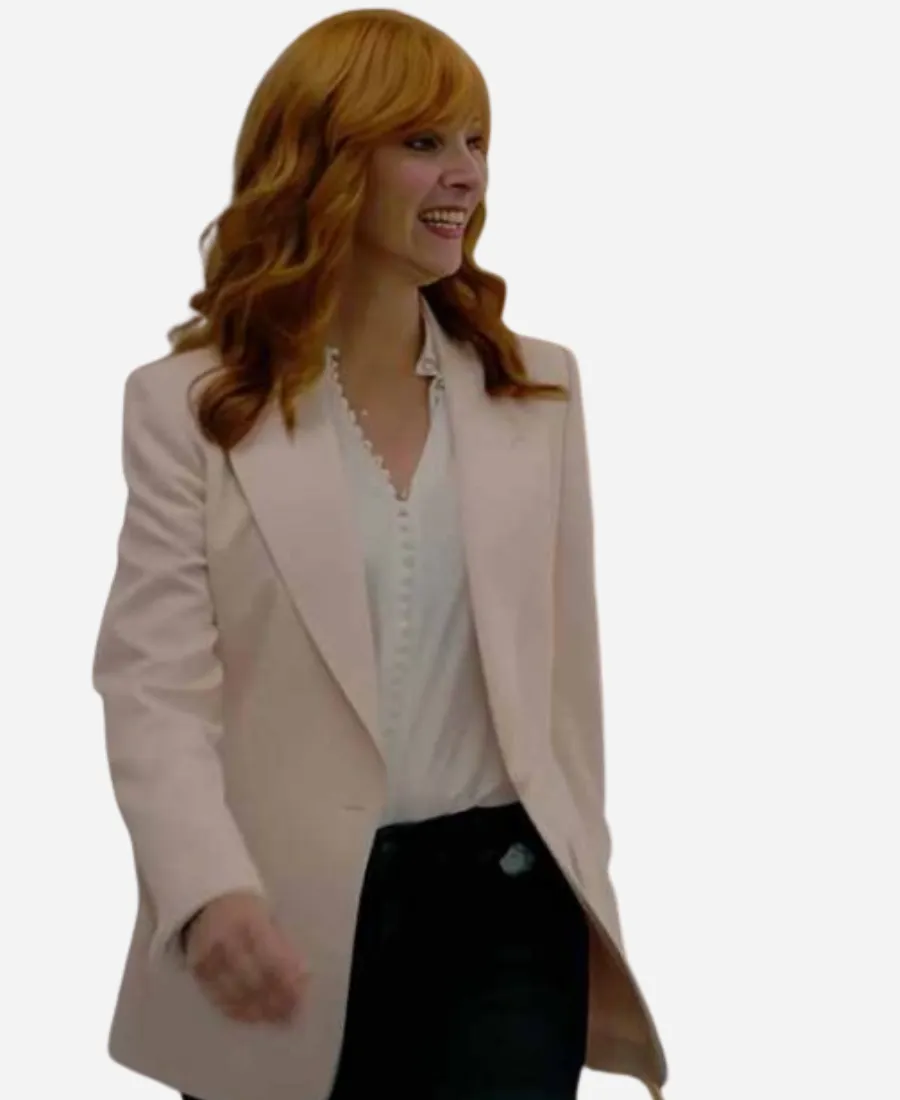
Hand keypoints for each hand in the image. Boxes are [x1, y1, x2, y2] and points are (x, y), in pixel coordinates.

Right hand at [182, 889, 309, 1024]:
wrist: (204, 903)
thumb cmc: (246, 913)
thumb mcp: (268, 920)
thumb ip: (284, 948)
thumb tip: (303, 981)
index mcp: (250, 923)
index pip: (272, 960)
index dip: (288, 984)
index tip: (302, 999)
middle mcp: (227, 942)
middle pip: (254, 982)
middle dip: (275, 1002)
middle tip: (292, 1016)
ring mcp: (209, 959)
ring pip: (236, 995)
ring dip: (260, 1011)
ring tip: (278, 1020)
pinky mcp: (198, 974)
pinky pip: (219, 999)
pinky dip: (239, 1012)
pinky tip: (255, 1017)